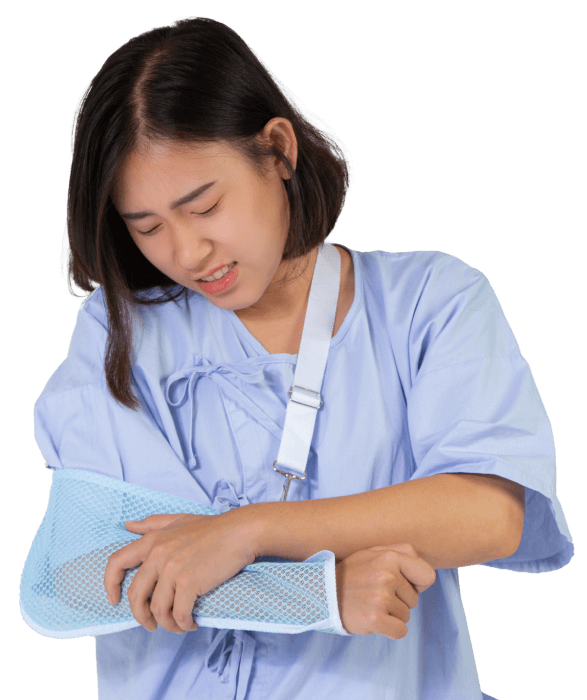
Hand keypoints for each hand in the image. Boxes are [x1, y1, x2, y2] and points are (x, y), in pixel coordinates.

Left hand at [104, 511, 256, 634]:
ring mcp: (173, 570)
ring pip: (157, 610)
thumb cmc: (211, 528)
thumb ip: (151, 523)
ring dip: (167, 624)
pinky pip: (179, 614)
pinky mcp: (190, 583)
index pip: (116, 562)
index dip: (110, 584)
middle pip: (136, 596)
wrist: (239, 532)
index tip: (114, 600)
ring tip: (178, 625)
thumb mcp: (178, 520)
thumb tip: (127, 525)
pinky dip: (184, 624)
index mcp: (152, 540)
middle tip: (152, 624)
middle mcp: (158, 555)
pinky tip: (192, 624)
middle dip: (141, 616)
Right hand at [334, 543, 436, 638]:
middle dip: (399, 600)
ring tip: (371, 604)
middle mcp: (387, 576)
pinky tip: (373, 619)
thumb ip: (399, 551)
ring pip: (406, 615)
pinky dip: (389, 630)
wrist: (322, 593)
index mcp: (390, 557)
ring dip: (391, 614)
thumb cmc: (351, 573)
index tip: (403, 586)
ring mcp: (381, 597)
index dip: (418, 583)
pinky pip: (400, 631)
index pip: (427, 575)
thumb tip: (422, 563)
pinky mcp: (376, 618)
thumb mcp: (372, 552)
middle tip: (376, 594)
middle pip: (415, 599)